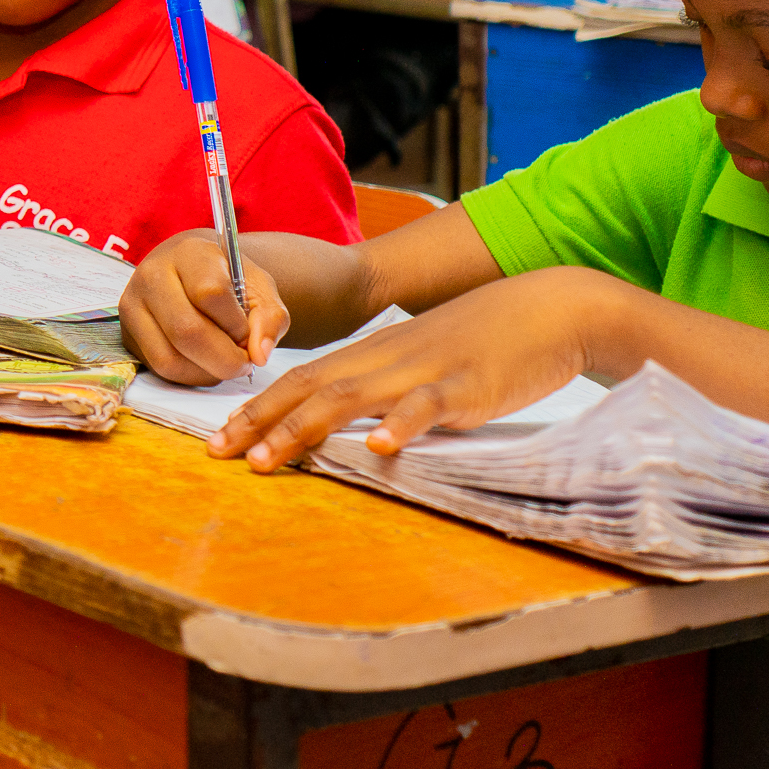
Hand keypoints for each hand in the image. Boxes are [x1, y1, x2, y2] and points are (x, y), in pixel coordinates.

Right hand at [121, 230, 298, 381]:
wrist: (193, 273)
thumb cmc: (229, 280)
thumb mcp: (259, 288)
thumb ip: (270, 318)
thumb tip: (259, 354)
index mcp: (188, 252)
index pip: (210, 293)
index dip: (236, 324)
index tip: (249, 334)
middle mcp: (151, 275)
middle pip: (186, 330)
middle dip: (224, 359)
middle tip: (244, 363)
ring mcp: (132, 306)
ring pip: (169, 357)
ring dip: (206, 372)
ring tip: (224, 362)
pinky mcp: (127, 334)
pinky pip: (159, 369)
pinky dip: (189, 376)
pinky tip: (204, 364)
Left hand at [207, 267, 622, 468]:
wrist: (549, 308)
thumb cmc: (484, 339)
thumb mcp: (421, 359)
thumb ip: (383, 385)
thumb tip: (345, 425)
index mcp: (374, 354)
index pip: (301, 379)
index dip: (258, 408)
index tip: (219, 438)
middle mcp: (387, 359)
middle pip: (311, 387)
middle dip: (261, 422)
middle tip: (219, 454)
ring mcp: (425, 372)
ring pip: (353, 397)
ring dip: (305, 429)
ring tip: (269, 460)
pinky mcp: (468, 387)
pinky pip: (429, 406)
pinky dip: (401, 426)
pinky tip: (378, 448)